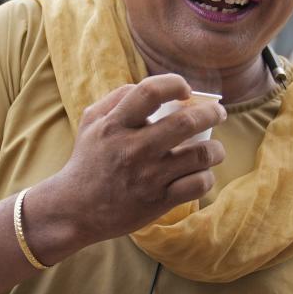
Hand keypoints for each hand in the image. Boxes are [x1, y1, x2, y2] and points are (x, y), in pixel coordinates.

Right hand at [47, 74, 226, 244]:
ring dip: (216, 149)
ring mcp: (148, 177)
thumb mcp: (91, 122)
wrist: (74, 210)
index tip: (186, 90)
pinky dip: (206, 176)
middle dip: (211, 114)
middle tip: (218, 113)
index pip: (150, 92)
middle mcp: (133, 149)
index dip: (174, 83)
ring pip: (200, 155)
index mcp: (115, 125)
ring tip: (215, 148)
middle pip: (186, 123)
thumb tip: (155, 87)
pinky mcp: (158, 201)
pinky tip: (201, 172)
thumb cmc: (87, 161)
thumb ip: (118, 98)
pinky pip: (198, 184)